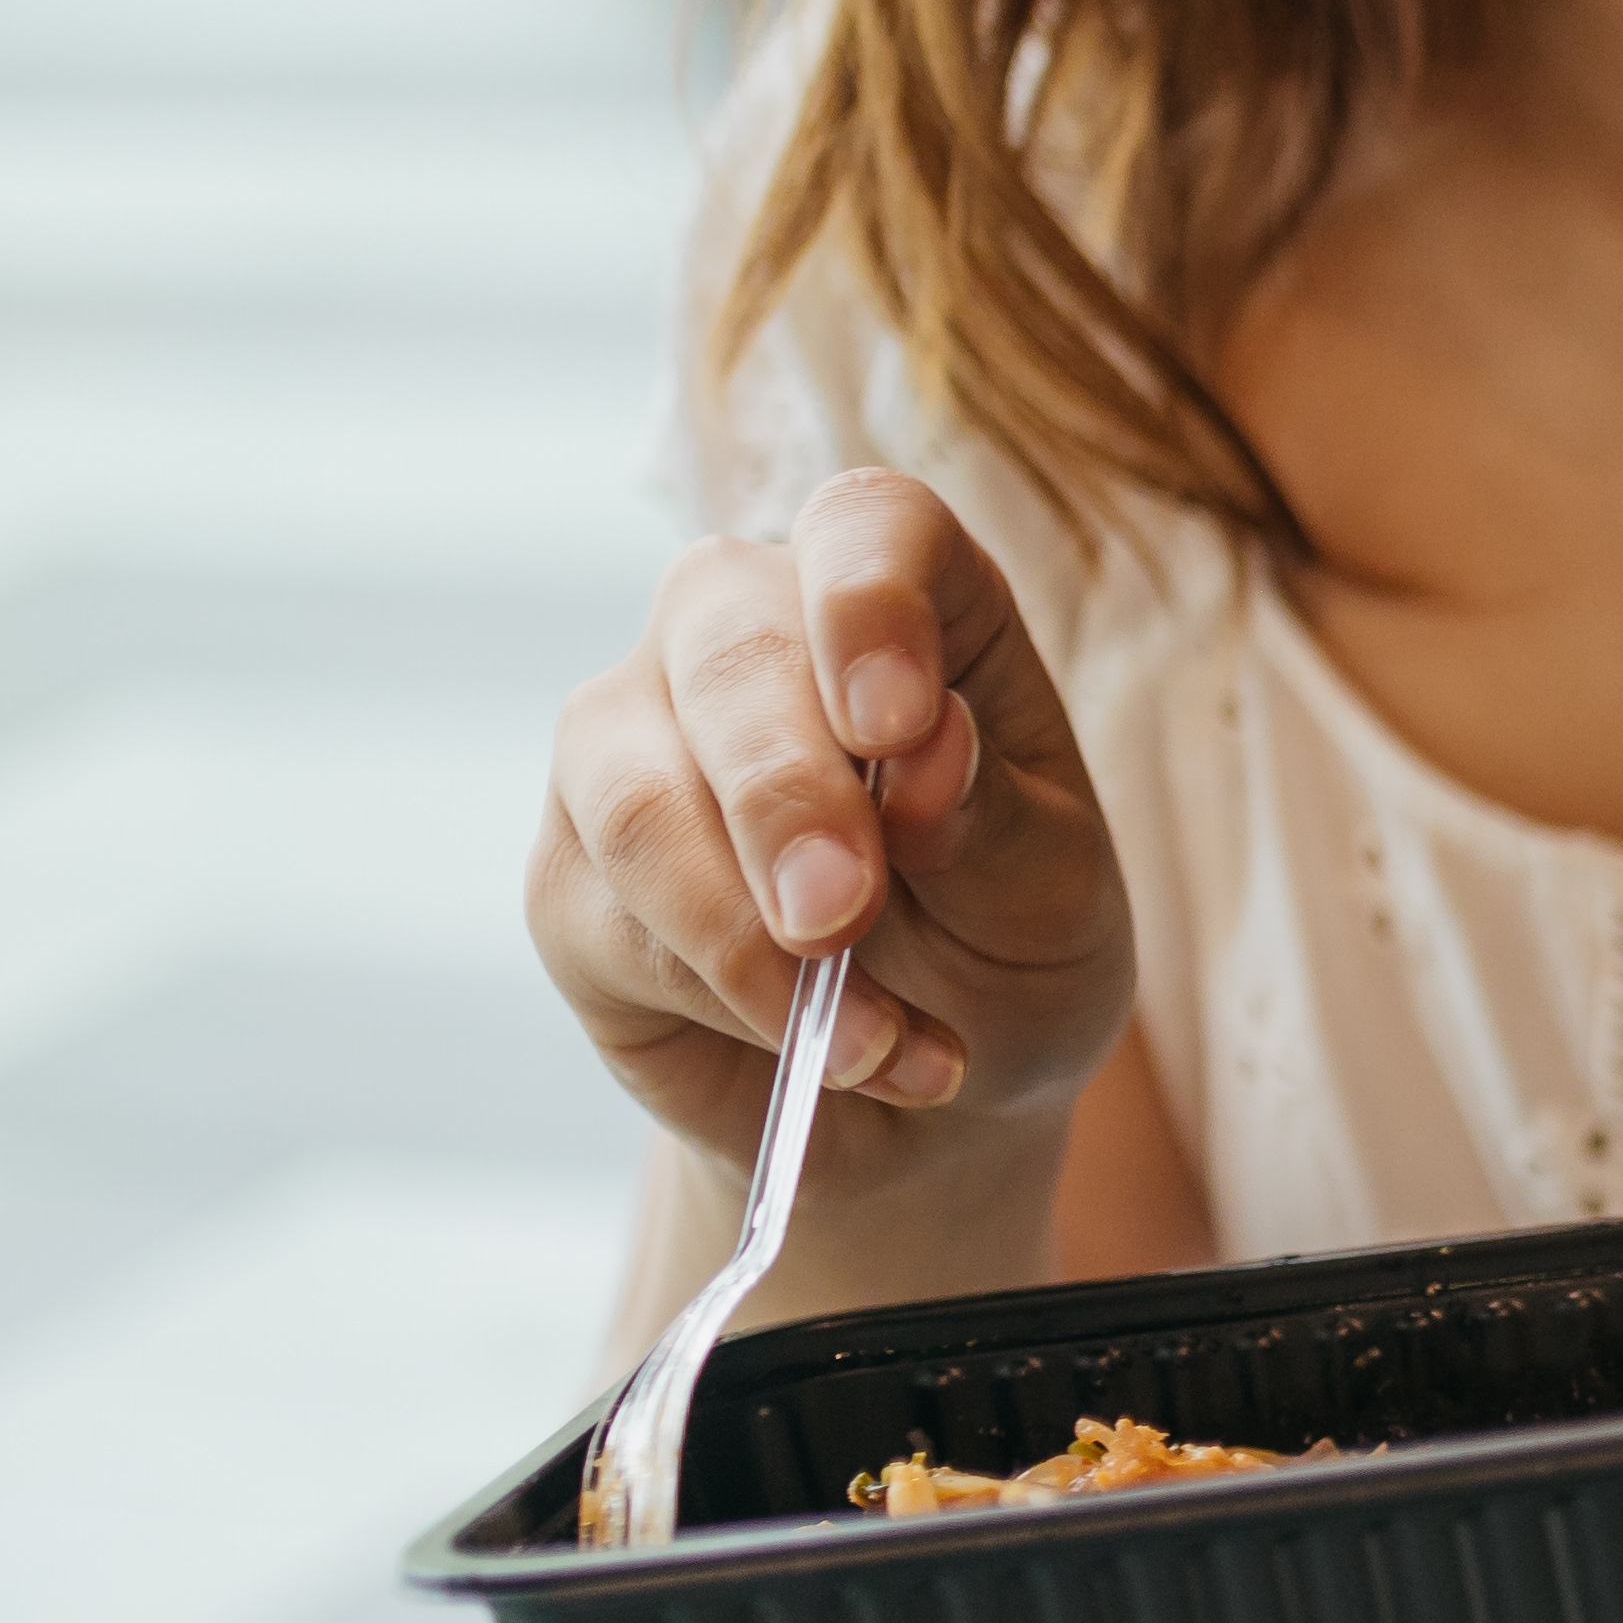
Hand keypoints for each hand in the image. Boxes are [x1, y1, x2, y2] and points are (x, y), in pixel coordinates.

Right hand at [532, 466, 1137, 1176]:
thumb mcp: (1051, 896)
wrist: (923, 1094)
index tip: (898, 724)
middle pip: (724, 652)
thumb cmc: (1006, 945)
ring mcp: (629, 746)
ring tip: (873, 1037)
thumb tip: (927, 746)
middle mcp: (740, 636)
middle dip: (787, 798)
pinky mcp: (571, 876)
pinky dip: (728, 1005)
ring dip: (751, 937)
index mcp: (897, 598)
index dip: (871, 604)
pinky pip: (611, 921)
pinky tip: (826, 1057)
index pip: (866, 528)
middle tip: (844, 916)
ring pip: (636, 795)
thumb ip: (993, 817)